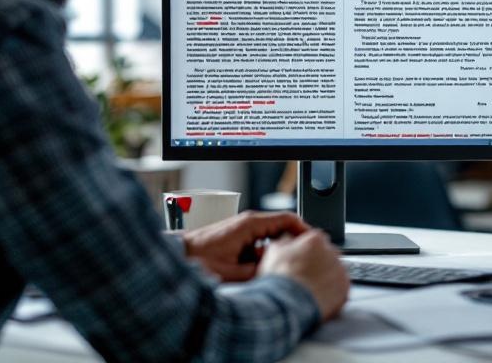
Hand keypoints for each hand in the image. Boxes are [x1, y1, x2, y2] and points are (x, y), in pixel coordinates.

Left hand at [182, 211, 307, 281]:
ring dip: (276, 253)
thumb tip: (277, 273)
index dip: (304, 230)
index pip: (288, 219)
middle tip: (300, 260)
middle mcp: (249, 222)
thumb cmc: (199, 258)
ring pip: (271, 239)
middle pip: (282, 229)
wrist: (177, 255)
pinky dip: (264, 255)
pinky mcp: (238, 238)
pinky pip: (259, 244)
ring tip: (278, 268)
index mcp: (251, 224)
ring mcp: (243, 229)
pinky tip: (260, 270)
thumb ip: (259, 272)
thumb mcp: (233, 271)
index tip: (314, 243)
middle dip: (292, 245)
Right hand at [259, 230, 349, 320]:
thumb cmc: (281, 278)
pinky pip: (338, 289)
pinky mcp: (344, 289)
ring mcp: (340, 271)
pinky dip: (330, 293)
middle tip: (301, 276)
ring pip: (332, 272)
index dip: (303, 251)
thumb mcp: (274, 250)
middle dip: (315, 264)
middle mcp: (332, 252)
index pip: (313, 240)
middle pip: (325, 256)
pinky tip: (315, 297)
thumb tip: (288, 240)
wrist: (288, 302)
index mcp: (316, 239)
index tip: (298, 258)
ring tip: (306, 289)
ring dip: (323, 278)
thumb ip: (285, 241)